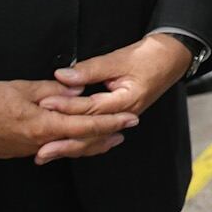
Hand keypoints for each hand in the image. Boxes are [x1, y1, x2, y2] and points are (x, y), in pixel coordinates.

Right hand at [0, 79, 137, 161]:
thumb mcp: (21, 88)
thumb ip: (52, 90)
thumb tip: (78, 90)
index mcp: (43, 126)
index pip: (86, 126)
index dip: (111, 123)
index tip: (131, 120)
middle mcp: (38, 143)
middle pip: (79, 143)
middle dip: (104, 137)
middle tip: (124, 133)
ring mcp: (24, 150)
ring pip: (64, 148)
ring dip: (86, 143)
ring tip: (105, 138)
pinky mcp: (12, 151)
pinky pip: (47, 149)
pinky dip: (65, 144)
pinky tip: (69, 140)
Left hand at [38, 35, 191, 161]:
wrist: (171, 57)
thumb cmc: (150, 57)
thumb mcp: (118, 59)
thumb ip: (89, 70)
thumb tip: (64, 76)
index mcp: (126, 101)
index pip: (90, 109)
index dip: (66, 106)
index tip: (45, 104)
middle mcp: (125, 115)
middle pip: (91, 134)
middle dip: (64, 142)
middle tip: (40, 148)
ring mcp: (122, 119)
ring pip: (94, 139)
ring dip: (70, 147)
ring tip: (47, 154)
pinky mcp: (119, 117)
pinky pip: (98, 135)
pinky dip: (81, 141)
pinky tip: (67, 147)